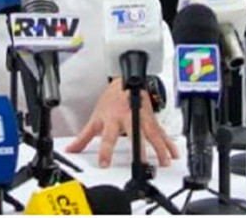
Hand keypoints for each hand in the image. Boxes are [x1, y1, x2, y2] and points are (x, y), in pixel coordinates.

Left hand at [65, 78, 179, 167]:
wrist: (125, 83)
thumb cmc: (111, 101)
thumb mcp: (95, 118)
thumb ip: (84, 137)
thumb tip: (71, 149)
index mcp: (112, 119)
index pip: (107, 137)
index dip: (105, 150)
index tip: (105, 163)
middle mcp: (128, 118)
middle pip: (134, 134)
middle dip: (139, 148)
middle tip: (142, 162)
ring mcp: (142, 118)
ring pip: (152, 133)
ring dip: (159, 148)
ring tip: (163, 161)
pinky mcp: (152, 120)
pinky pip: (161, 132)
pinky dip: (169, 143)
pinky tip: (173, 153)